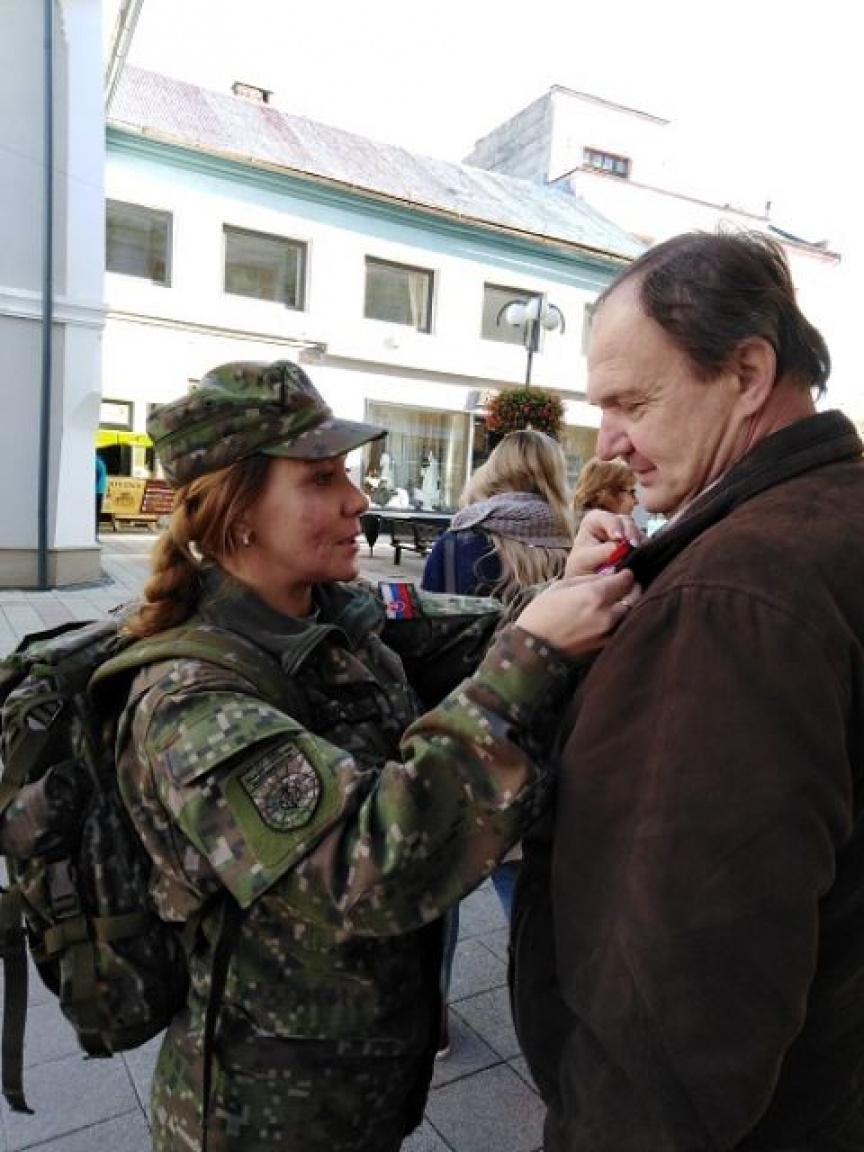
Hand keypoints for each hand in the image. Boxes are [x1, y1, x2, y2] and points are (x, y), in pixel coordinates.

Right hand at [516, 569, 639, 657]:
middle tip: (628, 584)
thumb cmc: (541, 615)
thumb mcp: (560, 587)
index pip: (624, 580)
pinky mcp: (604, 647)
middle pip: (634, 597)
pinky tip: (611, 617)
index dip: (626, 574)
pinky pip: (620, 629)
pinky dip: (620, 620)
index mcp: (594, 596)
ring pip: (630, 614)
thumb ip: (587, 580)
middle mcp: (606, 615)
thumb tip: (606, 577)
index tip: (625, 572)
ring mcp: (607, 633)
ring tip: (621, 600)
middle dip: (633, 588)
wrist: (532, 649)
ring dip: (628, 605)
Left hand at [566, 511, 643, 577]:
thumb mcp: (585, 560)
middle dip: (630, 532)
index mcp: (594, 520)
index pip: (605, 517)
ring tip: (640, 550)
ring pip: (637, 530)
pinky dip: (645, 548)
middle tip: (634, 544)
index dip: (613, 526)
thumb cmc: (581, 567)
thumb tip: (618, 547)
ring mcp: (625, 531)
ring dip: (639, 540)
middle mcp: (612, 522)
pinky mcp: (635, 544)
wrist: (587, 580)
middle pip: (625, 521)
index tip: (618, 537)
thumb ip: (600, 552)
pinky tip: (644, 555)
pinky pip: (644, 542)